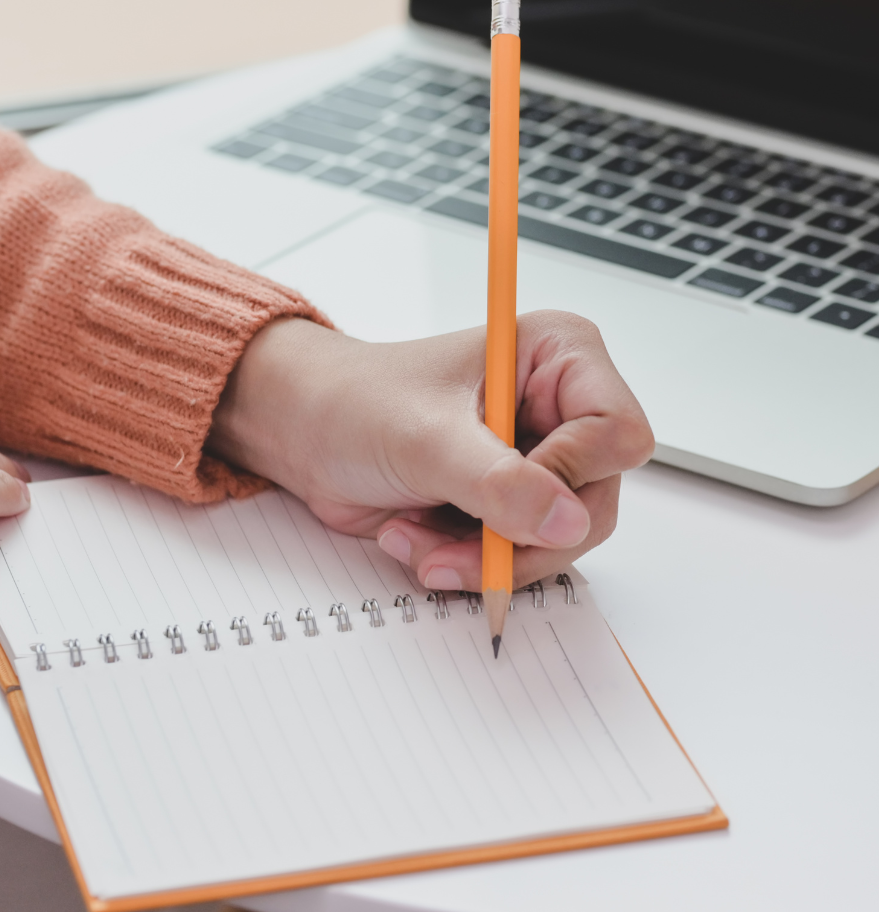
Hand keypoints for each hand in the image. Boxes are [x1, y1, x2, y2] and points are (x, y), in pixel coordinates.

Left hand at [208, 311, 652, 591]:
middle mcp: (558, 407)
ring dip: (483, 556)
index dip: (570, 475)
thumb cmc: (354, 402)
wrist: (303, 432)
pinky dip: (469, 563)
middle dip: (516, 536)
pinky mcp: (509, 501)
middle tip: (451, 546)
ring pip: (558, 540)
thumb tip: (567, 520)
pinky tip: (417, 538)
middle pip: (593, 501)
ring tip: (416, 537)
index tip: (506, 492)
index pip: (617, 432)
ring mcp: (536, 459)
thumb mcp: (425, 438)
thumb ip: (498, 480)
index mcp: (557, 356)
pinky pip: (520, 556)